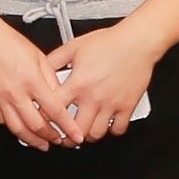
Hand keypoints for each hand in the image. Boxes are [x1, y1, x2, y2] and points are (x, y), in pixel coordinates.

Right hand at [0, 12, 68, 150]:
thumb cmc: (7, 41)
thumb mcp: (38, 56)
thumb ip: (50, 77)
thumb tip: (60, 96)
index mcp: (32, 79)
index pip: (55, 110)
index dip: (67, 126)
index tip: (75, 135)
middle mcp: (15, 92)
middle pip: (36, 125)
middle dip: (50, 137)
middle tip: (58, 140)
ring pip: (17, 129)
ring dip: (32, 140)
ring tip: (41, 143)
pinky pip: (0, 120)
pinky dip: (11, 126)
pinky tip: (19, 126)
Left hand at [48, 26, 162, 145]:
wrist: (136, 42)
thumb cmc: (108, 42)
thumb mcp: (73, 47)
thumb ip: (54, 60)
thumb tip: (43, 70)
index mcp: (77, 84)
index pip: (55, 109)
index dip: (47, 117)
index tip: (45, 120)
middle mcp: (93, 97)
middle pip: (76, 130)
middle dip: (67, 137)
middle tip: (64, 136)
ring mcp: (111, 104)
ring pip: (96, 134)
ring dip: (87, 136)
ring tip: (83, 131)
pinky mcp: (127, 106)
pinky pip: (118, 128)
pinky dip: (111, 130)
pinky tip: (106, 124)